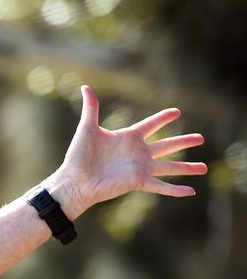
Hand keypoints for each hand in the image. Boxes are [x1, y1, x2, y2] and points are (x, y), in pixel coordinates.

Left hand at [48, 85, 206, 218]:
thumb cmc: (78, 156)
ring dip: (187, 167)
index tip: (176, 112)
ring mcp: (140, 168)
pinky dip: (176, 189)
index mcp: (128, 138)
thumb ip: (91, 108)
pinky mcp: (138, 182)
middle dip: (183, 141)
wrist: (74, 181)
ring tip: (204, 167)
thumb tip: (85, 87)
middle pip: (167, 146)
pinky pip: (161, 186)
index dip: (163, 118)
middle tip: (201, 138)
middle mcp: (137, 153)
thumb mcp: (87, 128)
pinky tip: (191, 191)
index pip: (150, 125)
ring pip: (170, 167)